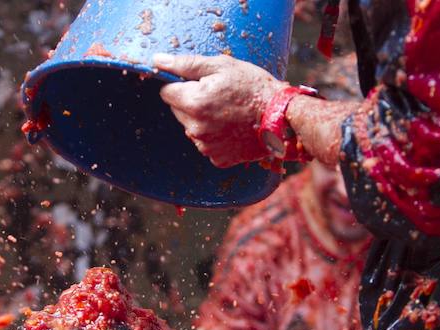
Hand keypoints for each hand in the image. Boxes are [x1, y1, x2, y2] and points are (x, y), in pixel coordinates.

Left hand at [153, 54, 285, 167]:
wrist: (282, 118)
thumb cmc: (253, 87)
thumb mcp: (221, 66)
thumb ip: (185, 64)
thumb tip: (157, 61)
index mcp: (193, 103)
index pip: (166, 92)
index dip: (181, 84)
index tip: (198, 83)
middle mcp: (195, 128)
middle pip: (177, 111)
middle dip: (191, 102)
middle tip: (218, 96)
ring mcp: (205, 146)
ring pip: (191, 128)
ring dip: (202, 119)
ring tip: (228, 112)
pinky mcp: (217, 159)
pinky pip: (206, 143)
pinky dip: (215, 136)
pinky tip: (232, 128)